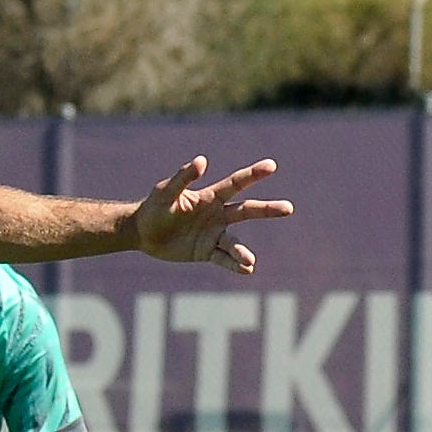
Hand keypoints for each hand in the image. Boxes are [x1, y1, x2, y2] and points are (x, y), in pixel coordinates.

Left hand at [133, 156, 291, 272]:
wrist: (142, 232)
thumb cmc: (155, 207)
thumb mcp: (166, 192)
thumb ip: (183, 178)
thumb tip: (202, 161)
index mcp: (210, 197)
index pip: (236, 183)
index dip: (253, 174)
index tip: (271, 165)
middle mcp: (217, 214)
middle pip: (246, 211)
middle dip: (267, 210)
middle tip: (288, 208)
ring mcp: (213, 234)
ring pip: (233, 241)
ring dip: (242, 251)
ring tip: (250, 260)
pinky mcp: (205, 251)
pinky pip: (222, 259)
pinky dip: (233, 264)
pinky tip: (246, 270)